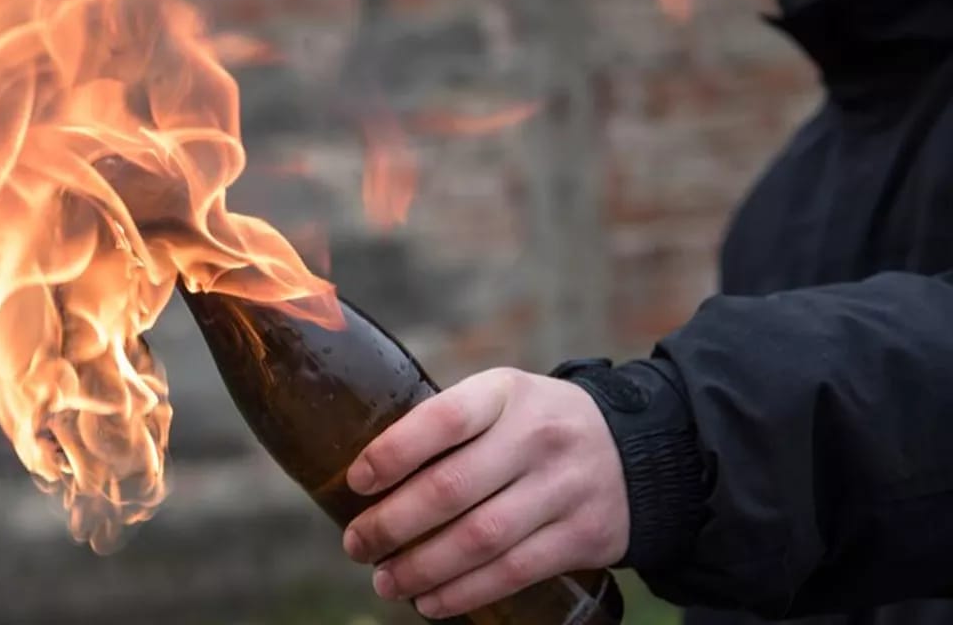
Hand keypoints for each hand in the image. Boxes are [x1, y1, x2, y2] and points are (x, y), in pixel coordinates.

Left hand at [341, 367, 628, 618]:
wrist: (639, 450)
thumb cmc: (537, 426)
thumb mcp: (502, 400)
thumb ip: (447, 426)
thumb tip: (367, 480)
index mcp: (506, 393)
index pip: (443, 419)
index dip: (393, 452)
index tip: (356, 481)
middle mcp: (538, 436)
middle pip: (451, 488)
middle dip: (392, 524)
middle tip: (356, 544)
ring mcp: (564, 487)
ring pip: (479, 540)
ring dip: (422, 568)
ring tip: (386, 580)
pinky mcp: (583, 535)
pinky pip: (513, 572)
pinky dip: (465, 593)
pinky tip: (431, 601)